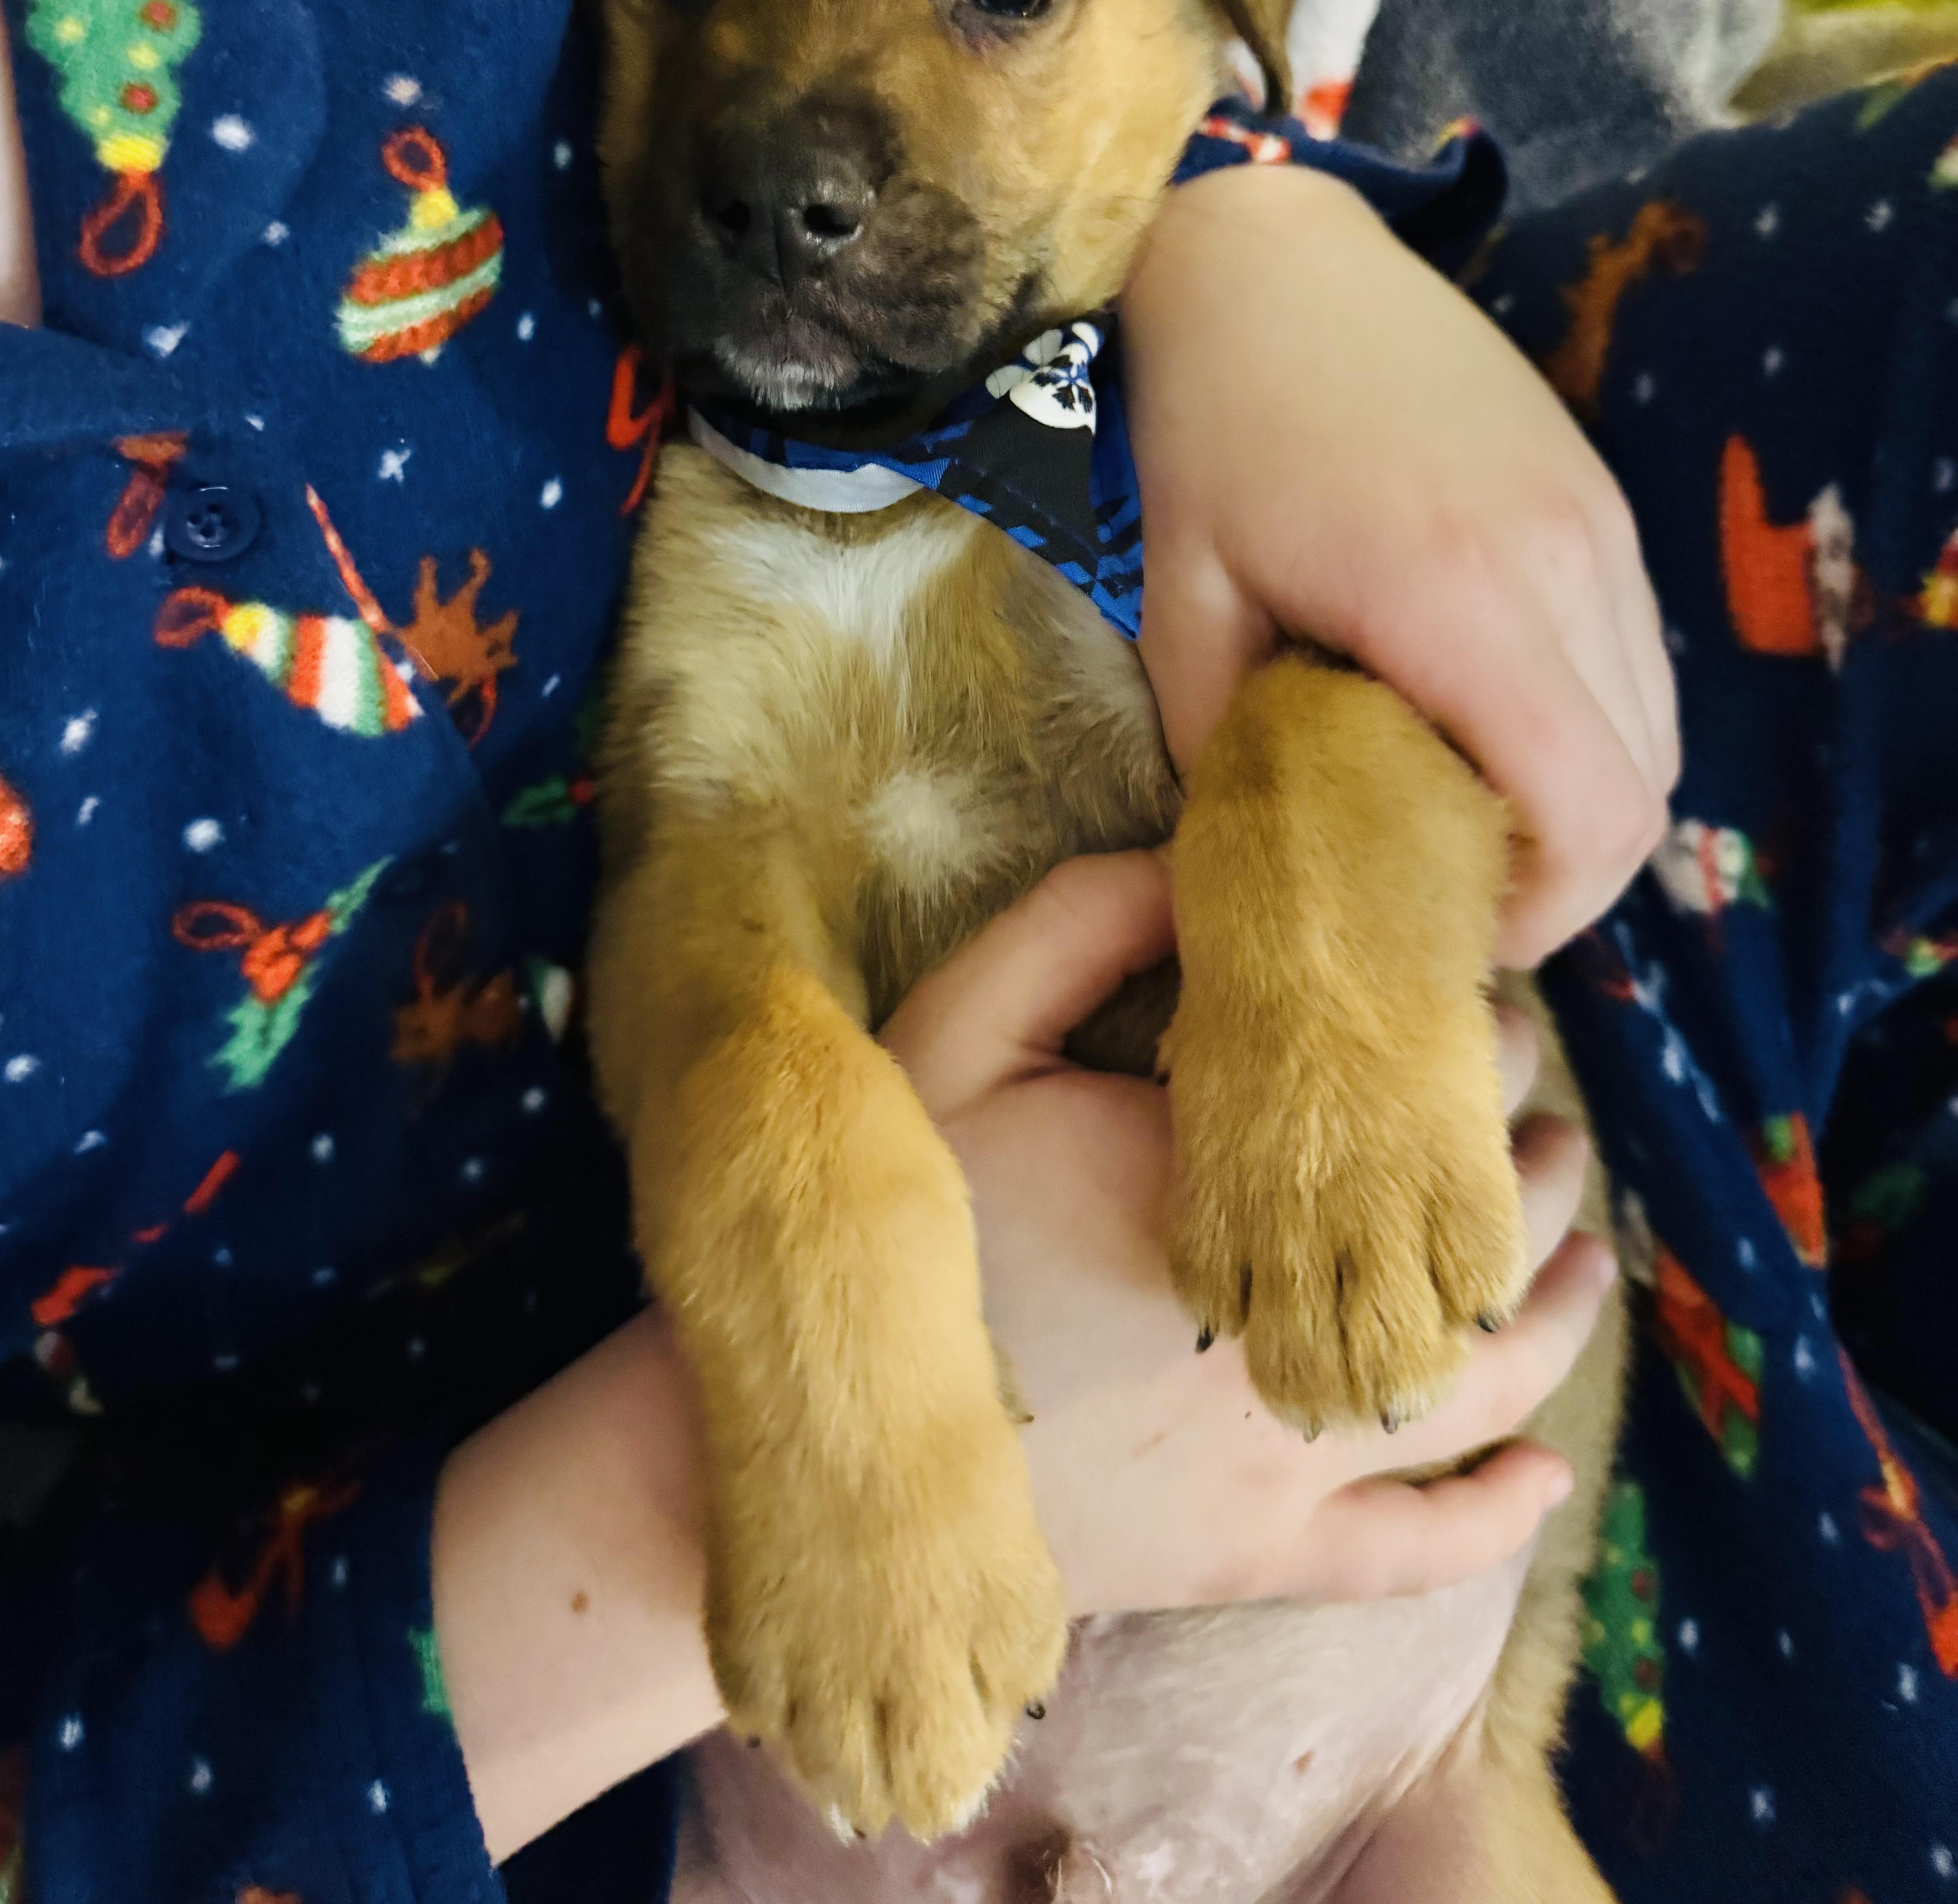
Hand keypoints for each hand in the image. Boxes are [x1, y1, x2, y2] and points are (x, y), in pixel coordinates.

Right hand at [884, 852, 1616, 1613]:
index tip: (1481, 1008)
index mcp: (1236, 1189)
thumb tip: (1191, 867)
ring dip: (1550, 1310)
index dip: (1465, 1046)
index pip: (1404, 1104)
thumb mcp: (958, 1030)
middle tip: (1538, 1113)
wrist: (836, 1450)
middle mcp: (1293, 1327)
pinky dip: (1493, 1516)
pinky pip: (1409, 1552)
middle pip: (1465, 1239)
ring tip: (1588, 1248)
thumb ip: (1076, 926)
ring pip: (1474, 1385)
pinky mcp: (1251, 1556)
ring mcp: (1281, 1457)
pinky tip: (1550, 1473)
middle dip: (1521, 1163)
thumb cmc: (896, 1225)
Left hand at [1120, 165, 1676, 964]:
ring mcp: (1600, 526)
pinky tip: (1479, 716)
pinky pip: (1634, 660)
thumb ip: (1223, 752)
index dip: (1540, 910)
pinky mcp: (1600, 501)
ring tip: (1459, 806)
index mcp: (1459, 596)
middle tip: (1444, 885)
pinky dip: (1584, 723)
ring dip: (1577, 799)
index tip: (1443, 923)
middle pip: (1642, 793)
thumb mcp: (1181, 603)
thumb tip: (1254, 864)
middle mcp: (1565, 564)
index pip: (1590, 813)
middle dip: (1559, 874)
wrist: (1268, 259)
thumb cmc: (1208, 425)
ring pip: (1653, 731)